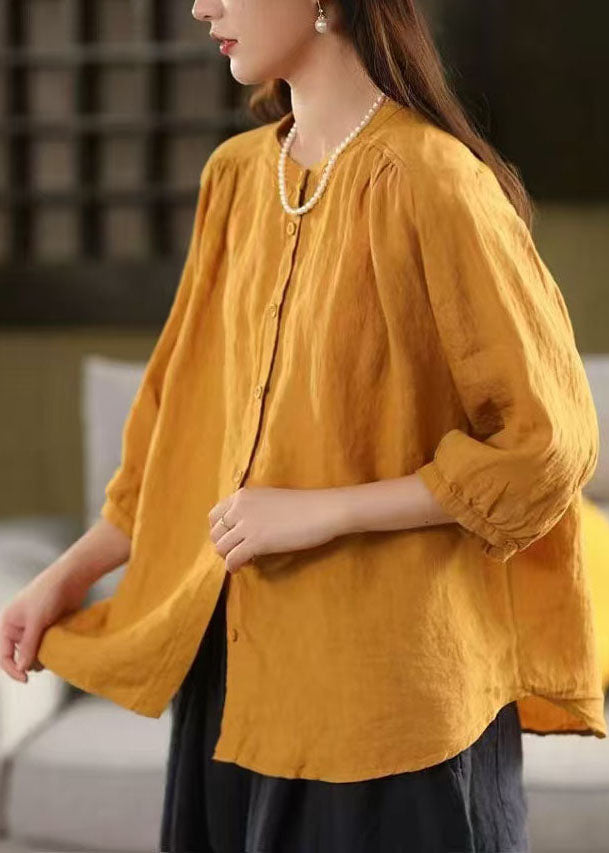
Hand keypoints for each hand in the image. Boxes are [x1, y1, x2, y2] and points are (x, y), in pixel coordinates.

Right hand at [0, 567, 89, 682]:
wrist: (72, 578)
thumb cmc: (49, 593)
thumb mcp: (36, 621)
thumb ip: (28, 645)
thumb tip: (22, 668)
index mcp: (9, 624)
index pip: (4, 655)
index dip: (12, 669)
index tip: (25, 679)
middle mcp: (20, 627)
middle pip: (21, 656)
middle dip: (31, 661)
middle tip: (46, 659)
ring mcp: (36, 628)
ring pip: (36, 652)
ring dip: (44, 656)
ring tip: (54, 649)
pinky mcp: (50, 628)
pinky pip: (48, 646)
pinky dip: (53, 650)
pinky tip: (61, 647)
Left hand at [208, 486, 348, 573]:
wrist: (323, 510)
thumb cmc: (304, 505)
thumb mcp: (270, 499)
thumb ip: (254, 509)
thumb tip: (245, 527)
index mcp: (243, 495)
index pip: (215, 515)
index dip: (220, 530)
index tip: (231, 539)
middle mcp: (240, 508)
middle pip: (215, 533)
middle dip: (223, 545)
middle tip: (236, 552)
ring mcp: (247, 525)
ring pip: (221, 548)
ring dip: (228, 557)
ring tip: (241, 561)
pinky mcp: (256, 542)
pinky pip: (232, 559)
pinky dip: (233, 567)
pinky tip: (241, 569)